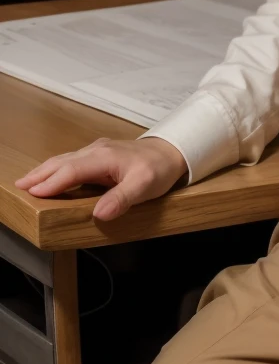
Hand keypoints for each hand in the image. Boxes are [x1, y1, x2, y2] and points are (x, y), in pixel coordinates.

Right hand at [14, 136, 188, 220]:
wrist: (173, 151)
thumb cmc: (159, 168)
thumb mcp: (145, 186)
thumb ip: (122, 198)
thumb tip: (99, 213)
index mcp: (104, 157)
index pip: (71, 170)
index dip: (52, 182)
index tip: (34, 193)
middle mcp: (96, 150)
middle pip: (62, 162)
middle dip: (40, 174)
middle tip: (19, 186)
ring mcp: (97, 150)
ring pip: (65, 159)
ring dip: (45, 170)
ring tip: (27, 182)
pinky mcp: (99, 154)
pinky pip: (72, 160)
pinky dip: (56, 168)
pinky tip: (50, 175)